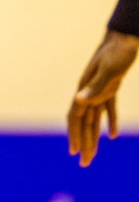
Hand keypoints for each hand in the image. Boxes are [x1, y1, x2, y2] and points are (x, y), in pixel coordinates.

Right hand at [68, 29, 138, 166]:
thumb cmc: (118, 52)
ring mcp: (98, 90)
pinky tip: (113, 135)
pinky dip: (109, 122)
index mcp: (85, 89)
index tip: (75, 153)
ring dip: (93, 137)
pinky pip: (107, 110)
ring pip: (94, 119)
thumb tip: (78, 102)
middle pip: (83, 122)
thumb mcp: (109, 70)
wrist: (125, 37)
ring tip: (92, 155)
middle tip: (84, 164)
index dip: (75, 135)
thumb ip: (95, 87)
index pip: (76, 117)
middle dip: (84, 143)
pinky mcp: (110, 88)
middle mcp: (87, 92)